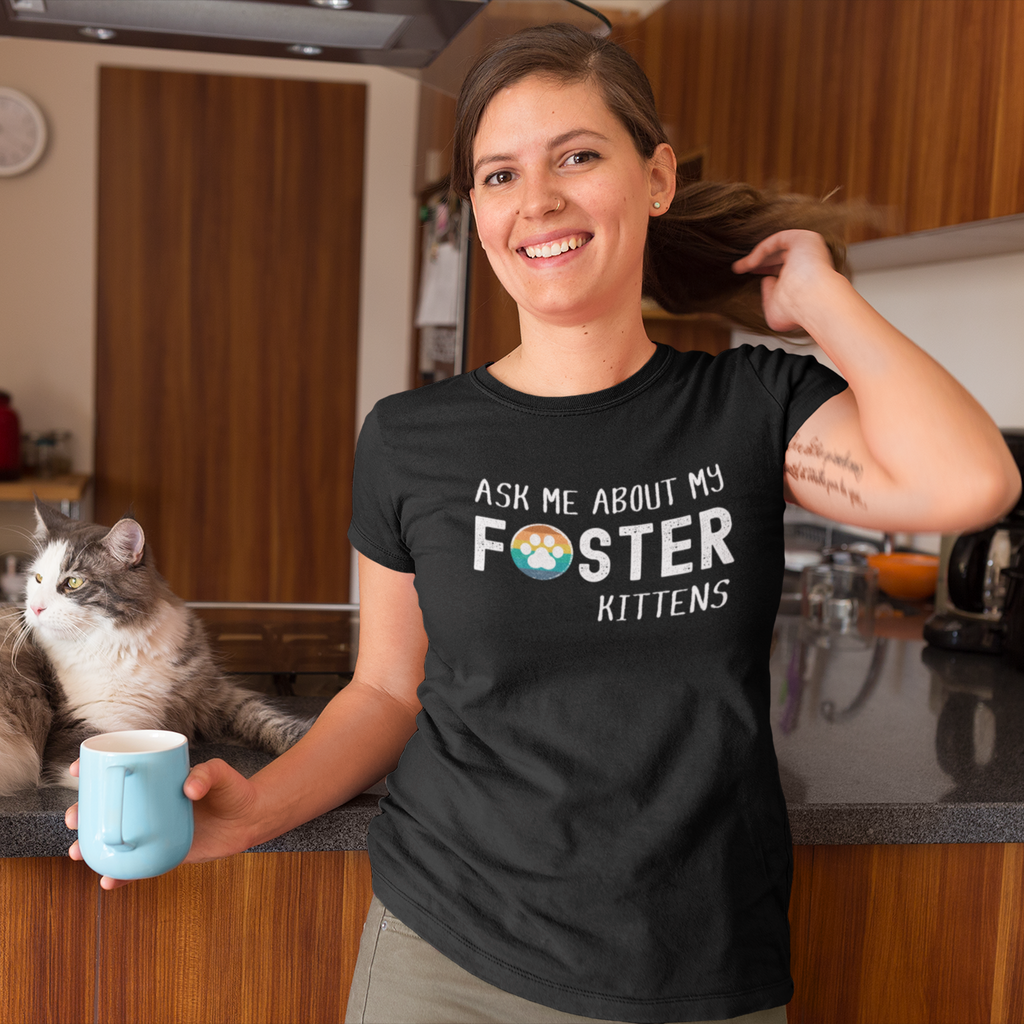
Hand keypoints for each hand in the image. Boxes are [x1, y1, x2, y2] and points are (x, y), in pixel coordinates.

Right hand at [66, 757, 258, 890]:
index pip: (120, 772)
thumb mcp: (221, 775)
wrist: (249, 819)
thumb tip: (189, 788)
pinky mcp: (162, 851)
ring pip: (114, 837)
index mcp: (156, 780)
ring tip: (79, 853)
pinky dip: (120, 874)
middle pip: (107, 807)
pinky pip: (135, 865)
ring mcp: (153, 829)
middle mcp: (149, 805)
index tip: (77, 772)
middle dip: (82, 812)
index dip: (94, 771)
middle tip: (74, 818)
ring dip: (91, 845)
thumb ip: (208, 774)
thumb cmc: (233, 790)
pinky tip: (108, 882)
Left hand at [732, 229, 841, 333]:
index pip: (784, 269)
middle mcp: (810, 262)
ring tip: (738, 267)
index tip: (747, 274)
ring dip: (756, 256)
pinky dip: (761, 251)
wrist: (813, 302)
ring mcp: (809, 249)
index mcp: (807, 278)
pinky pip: (777, 240)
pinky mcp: (805, 238)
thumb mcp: (774, 308)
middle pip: (780, 256)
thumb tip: (765, 280)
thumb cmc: (796, 311)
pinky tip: (750, 263)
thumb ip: (768, 295)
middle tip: (740, 268)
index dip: (764, 270)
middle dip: (759, 262)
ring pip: (778, 247)